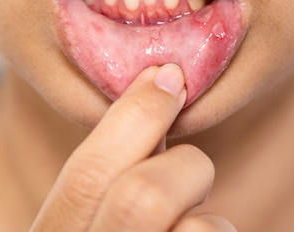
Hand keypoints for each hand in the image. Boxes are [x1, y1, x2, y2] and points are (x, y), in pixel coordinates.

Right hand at [30, 64, 235, 230]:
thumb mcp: (88, 223)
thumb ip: (108, 179)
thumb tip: (158, 92)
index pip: (86, 175)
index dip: (133, 115)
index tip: (168, 77)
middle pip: (143, 197)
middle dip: (183, 168)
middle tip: (190, 173)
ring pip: (200, 231)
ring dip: (207, 221)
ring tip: (188, 229)